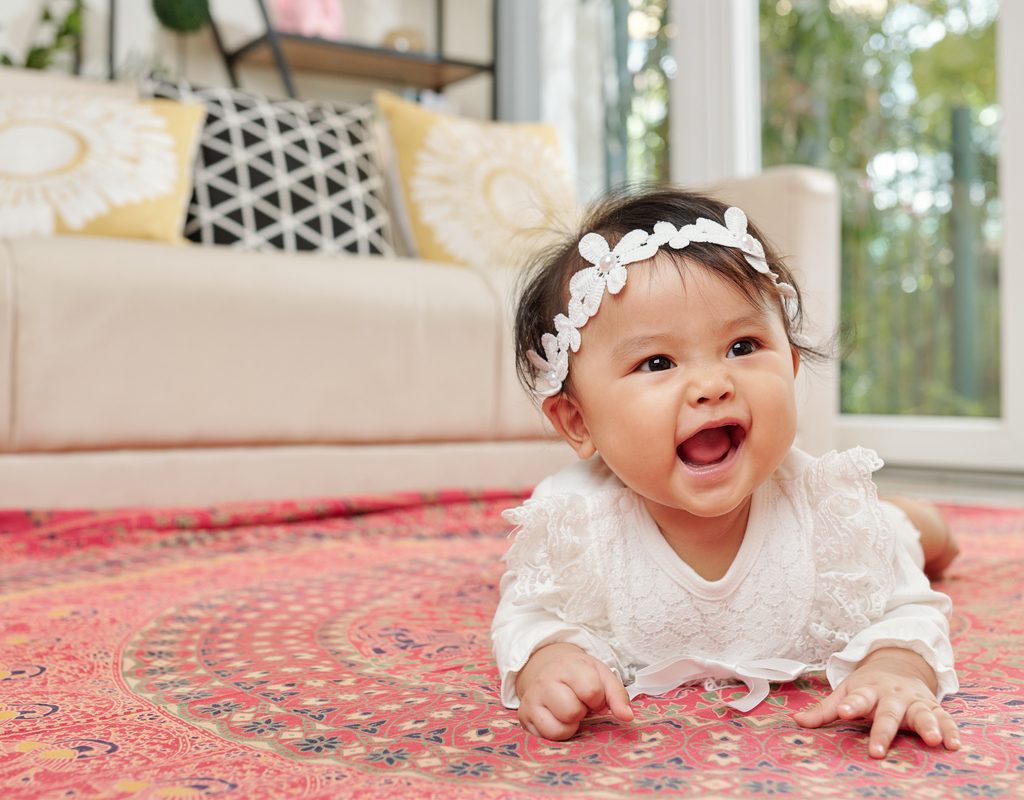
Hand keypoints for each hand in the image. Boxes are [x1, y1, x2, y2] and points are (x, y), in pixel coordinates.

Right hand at [515, 642, 633, 739]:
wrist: (546, 666)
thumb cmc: (578, 674)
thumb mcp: (601, 675)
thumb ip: (617, 695)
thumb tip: (627, 717)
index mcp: (568, 666)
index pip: (591, 691)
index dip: (598, 698)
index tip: (593, 694)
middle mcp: (545, 680)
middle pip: (572, 711)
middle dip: (581, 711)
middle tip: (579, 702)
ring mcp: (532, 699)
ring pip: (558, 729)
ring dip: (570, 724)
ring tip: (567, 711)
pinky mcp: (524, 716)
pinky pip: (546, 738)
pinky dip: (557, 732)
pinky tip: (557, 718)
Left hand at [793, 647, 959, 757]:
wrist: (899, 665)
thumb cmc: (868, 685)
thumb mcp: (846, 691)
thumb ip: (824, 709)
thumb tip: (796, 721)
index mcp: (869, 690)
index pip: (858, 697)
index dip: (851, 704)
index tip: (844, 712)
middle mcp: (893, 695)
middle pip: (889, 713)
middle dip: (884, 731)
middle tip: (877, 750)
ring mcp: (914, 701)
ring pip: (922, 713)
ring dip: (928, 726)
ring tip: (934, 740)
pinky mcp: (933, 707)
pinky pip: (945, 718)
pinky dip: (951, 730)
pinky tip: (954, 744)